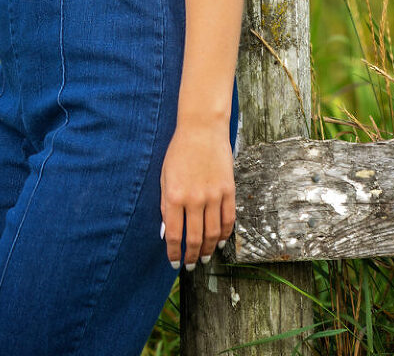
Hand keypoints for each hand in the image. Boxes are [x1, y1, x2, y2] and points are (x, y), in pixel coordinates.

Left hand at [160, 120, 235, 269]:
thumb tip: (167, 232)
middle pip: (194, 238)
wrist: (202, 128)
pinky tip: (219, 241)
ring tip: (203, 257)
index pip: (174, 235)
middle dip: (191, 256)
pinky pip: (228, 219)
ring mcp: (213, 195)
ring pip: (213, 233)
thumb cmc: (179, 151)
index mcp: (174, 196)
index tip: (174, 262)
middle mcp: (194, 199)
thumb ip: (165, 205)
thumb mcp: (164, 176)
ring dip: (207, 249)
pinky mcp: (228, 190)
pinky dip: (224, 234)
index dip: (174, 253)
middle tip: (189, 265)